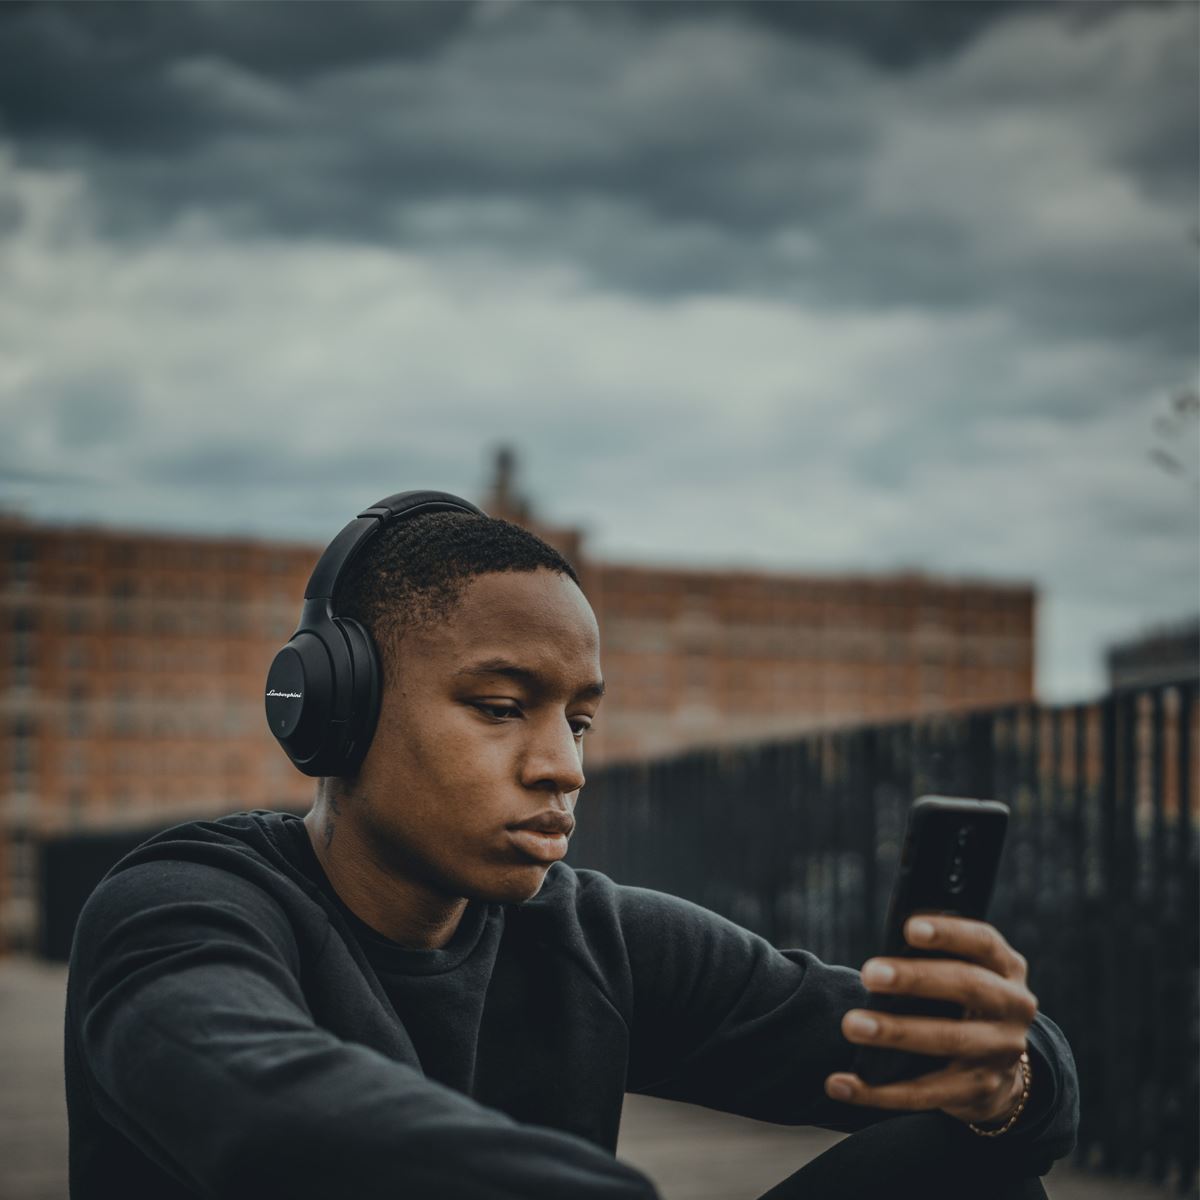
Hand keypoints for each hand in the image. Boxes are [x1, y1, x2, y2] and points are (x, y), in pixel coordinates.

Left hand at [825, 915, 1036, 1125]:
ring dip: (896, 1032)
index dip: (948, 933)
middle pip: (967, 986)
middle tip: (869, 974)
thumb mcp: (965, 969)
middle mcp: (1012, 1007)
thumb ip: (936, 954)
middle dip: (916, 978)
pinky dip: (879, 1092)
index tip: (909, 928)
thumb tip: (892, 939)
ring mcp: (999, 1051)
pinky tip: (841, 1084)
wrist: (998, 1067)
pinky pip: (925, 1093)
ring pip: (948, 1040)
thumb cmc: (961, 999)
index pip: (982, 941)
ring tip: (852, 1025)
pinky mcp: (979, 1090)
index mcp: (1005, 967)